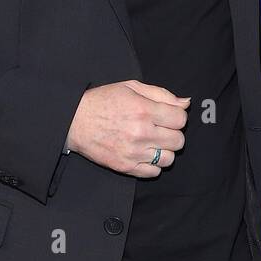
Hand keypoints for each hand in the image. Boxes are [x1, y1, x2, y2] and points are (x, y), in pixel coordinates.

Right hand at [65, 81, 188, 178]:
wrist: (74, 121)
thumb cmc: (103, 101)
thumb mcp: (131, 87)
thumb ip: (162, 94)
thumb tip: (186, 103)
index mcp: (144, 110)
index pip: (181, 120)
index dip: (177, 117)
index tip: (168, 117)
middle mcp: (141, 132)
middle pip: (178, 140)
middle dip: (173, 134)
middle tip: (160, 130)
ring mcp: (133, 152)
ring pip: (169, 159)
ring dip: (165, 151)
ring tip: (153, 143)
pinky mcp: (125, 167)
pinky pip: (153, 173)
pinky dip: (153, 165)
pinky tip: (144, 154)